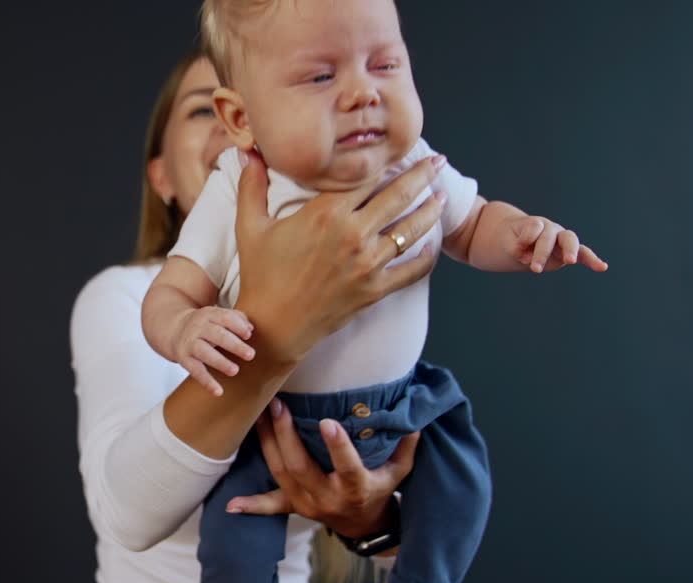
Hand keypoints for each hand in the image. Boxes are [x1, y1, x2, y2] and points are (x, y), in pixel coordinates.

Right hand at [171, 306, 254, 395]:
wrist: (173, 330)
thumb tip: (250, 330)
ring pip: (205, 352)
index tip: (249, 335)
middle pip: (217, 335)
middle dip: (234, 345)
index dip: (238, 326)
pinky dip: (207, 382)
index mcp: (209, 315)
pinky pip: (196, 371)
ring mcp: (190, 343)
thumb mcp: (217, 316)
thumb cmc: (205, 325)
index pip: (225, 317)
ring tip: (234, 371)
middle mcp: (198, 327)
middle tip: (251, 355)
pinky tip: (218, 392)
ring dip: (220, 362)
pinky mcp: (184, 359)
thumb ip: (236, 319)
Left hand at [227, 397, 419, 538]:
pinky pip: (270, 506)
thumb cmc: (380, 490)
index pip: (347, 466)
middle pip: (300, 466)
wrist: (363, 525)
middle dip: (286, 435)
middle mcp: (327, 498)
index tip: (328, 422)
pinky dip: (252, 506)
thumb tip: (414, 419)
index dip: (338, 447)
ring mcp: (306, 504)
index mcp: (355, 488)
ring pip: (280, 473)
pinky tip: (232, 505)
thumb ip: (405, 446)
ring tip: (259, 413)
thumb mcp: (399, 472)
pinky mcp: (293, 506)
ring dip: (266, 443)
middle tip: (277, 404)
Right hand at [231, 150, 446, 363]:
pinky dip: (426, 257)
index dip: (385, 158)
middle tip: (438, 160)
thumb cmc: (261, 275)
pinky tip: (433, 245)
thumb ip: (251, 186)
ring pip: (411, 229)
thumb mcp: (250, 227)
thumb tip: (250, 152)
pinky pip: (412, 270)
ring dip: (431, 211)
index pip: (365, 174)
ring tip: (442, 197)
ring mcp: (368, 264)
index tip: (399, 147)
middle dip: (423, 174)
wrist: (273, 326)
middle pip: (398, 195)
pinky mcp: (375, 290)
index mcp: (325, 213)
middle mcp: (352, 234)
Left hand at [507, 215, 607, 272]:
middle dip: (543, 252)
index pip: (534, 227)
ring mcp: (562, 240)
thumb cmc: (513, 238)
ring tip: (570, 261)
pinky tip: (602, 267)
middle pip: (551, 235)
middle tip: (534, 269)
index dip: (525, 239)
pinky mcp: (568, 253)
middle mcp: (552, 229)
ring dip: (569, 251)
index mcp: (536, 223)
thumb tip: (527, 258)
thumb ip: (515, 247)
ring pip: (569, 240)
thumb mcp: (507, 241)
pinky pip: (583, 254)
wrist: (519, 239)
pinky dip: (592, 260)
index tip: (516, 251)